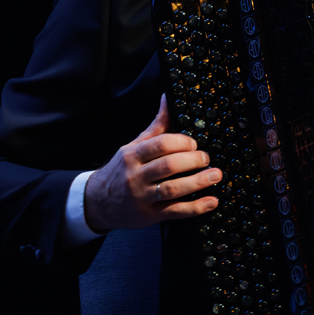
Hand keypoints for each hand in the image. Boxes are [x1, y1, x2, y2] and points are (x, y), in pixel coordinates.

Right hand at [83, 96, 222, 232]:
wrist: (98, 203)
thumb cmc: (120, 171)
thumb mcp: (133, 147)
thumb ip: (155, 127)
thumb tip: (168, 99)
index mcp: (132, 155)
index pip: (160, 145)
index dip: (182, 142)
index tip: (194, 143)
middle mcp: (136, 176)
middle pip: (168, 166)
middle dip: (193, 160)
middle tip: (206, 158)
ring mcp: (142, 197)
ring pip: (172, 189)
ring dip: (198, 182)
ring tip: (215, 175)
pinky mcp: (150, 215)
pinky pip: (175, 211)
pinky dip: (195, 208)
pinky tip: (211, 201)